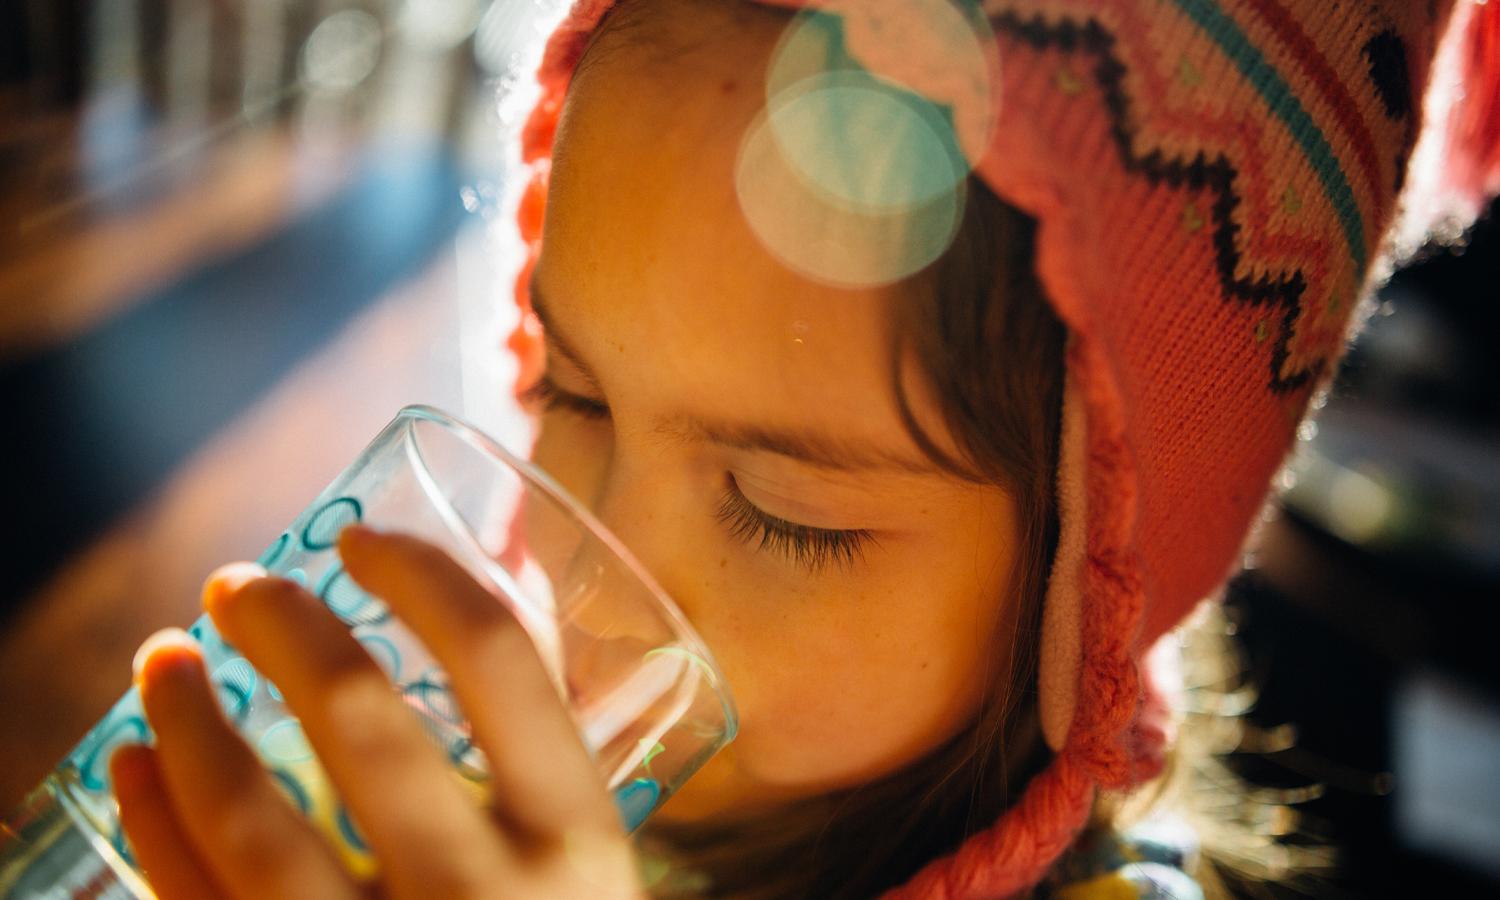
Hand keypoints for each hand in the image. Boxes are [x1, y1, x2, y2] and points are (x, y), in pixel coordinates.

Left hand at [109, 525, 642, 899]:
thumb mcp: (593, 868)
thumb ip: (547, 752)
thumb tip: (503, 588)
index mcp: (579, 842)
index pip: (501, 661)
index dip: (422, 575)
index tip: (362, 541)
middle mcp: (485, 899)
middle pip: (359, 715)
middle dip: (281, 624)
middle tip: (237, 586)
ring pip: (250, 816)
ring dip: (186, 717)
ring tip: (161, 659)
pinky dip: (152, 823)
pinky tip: (134, 765)